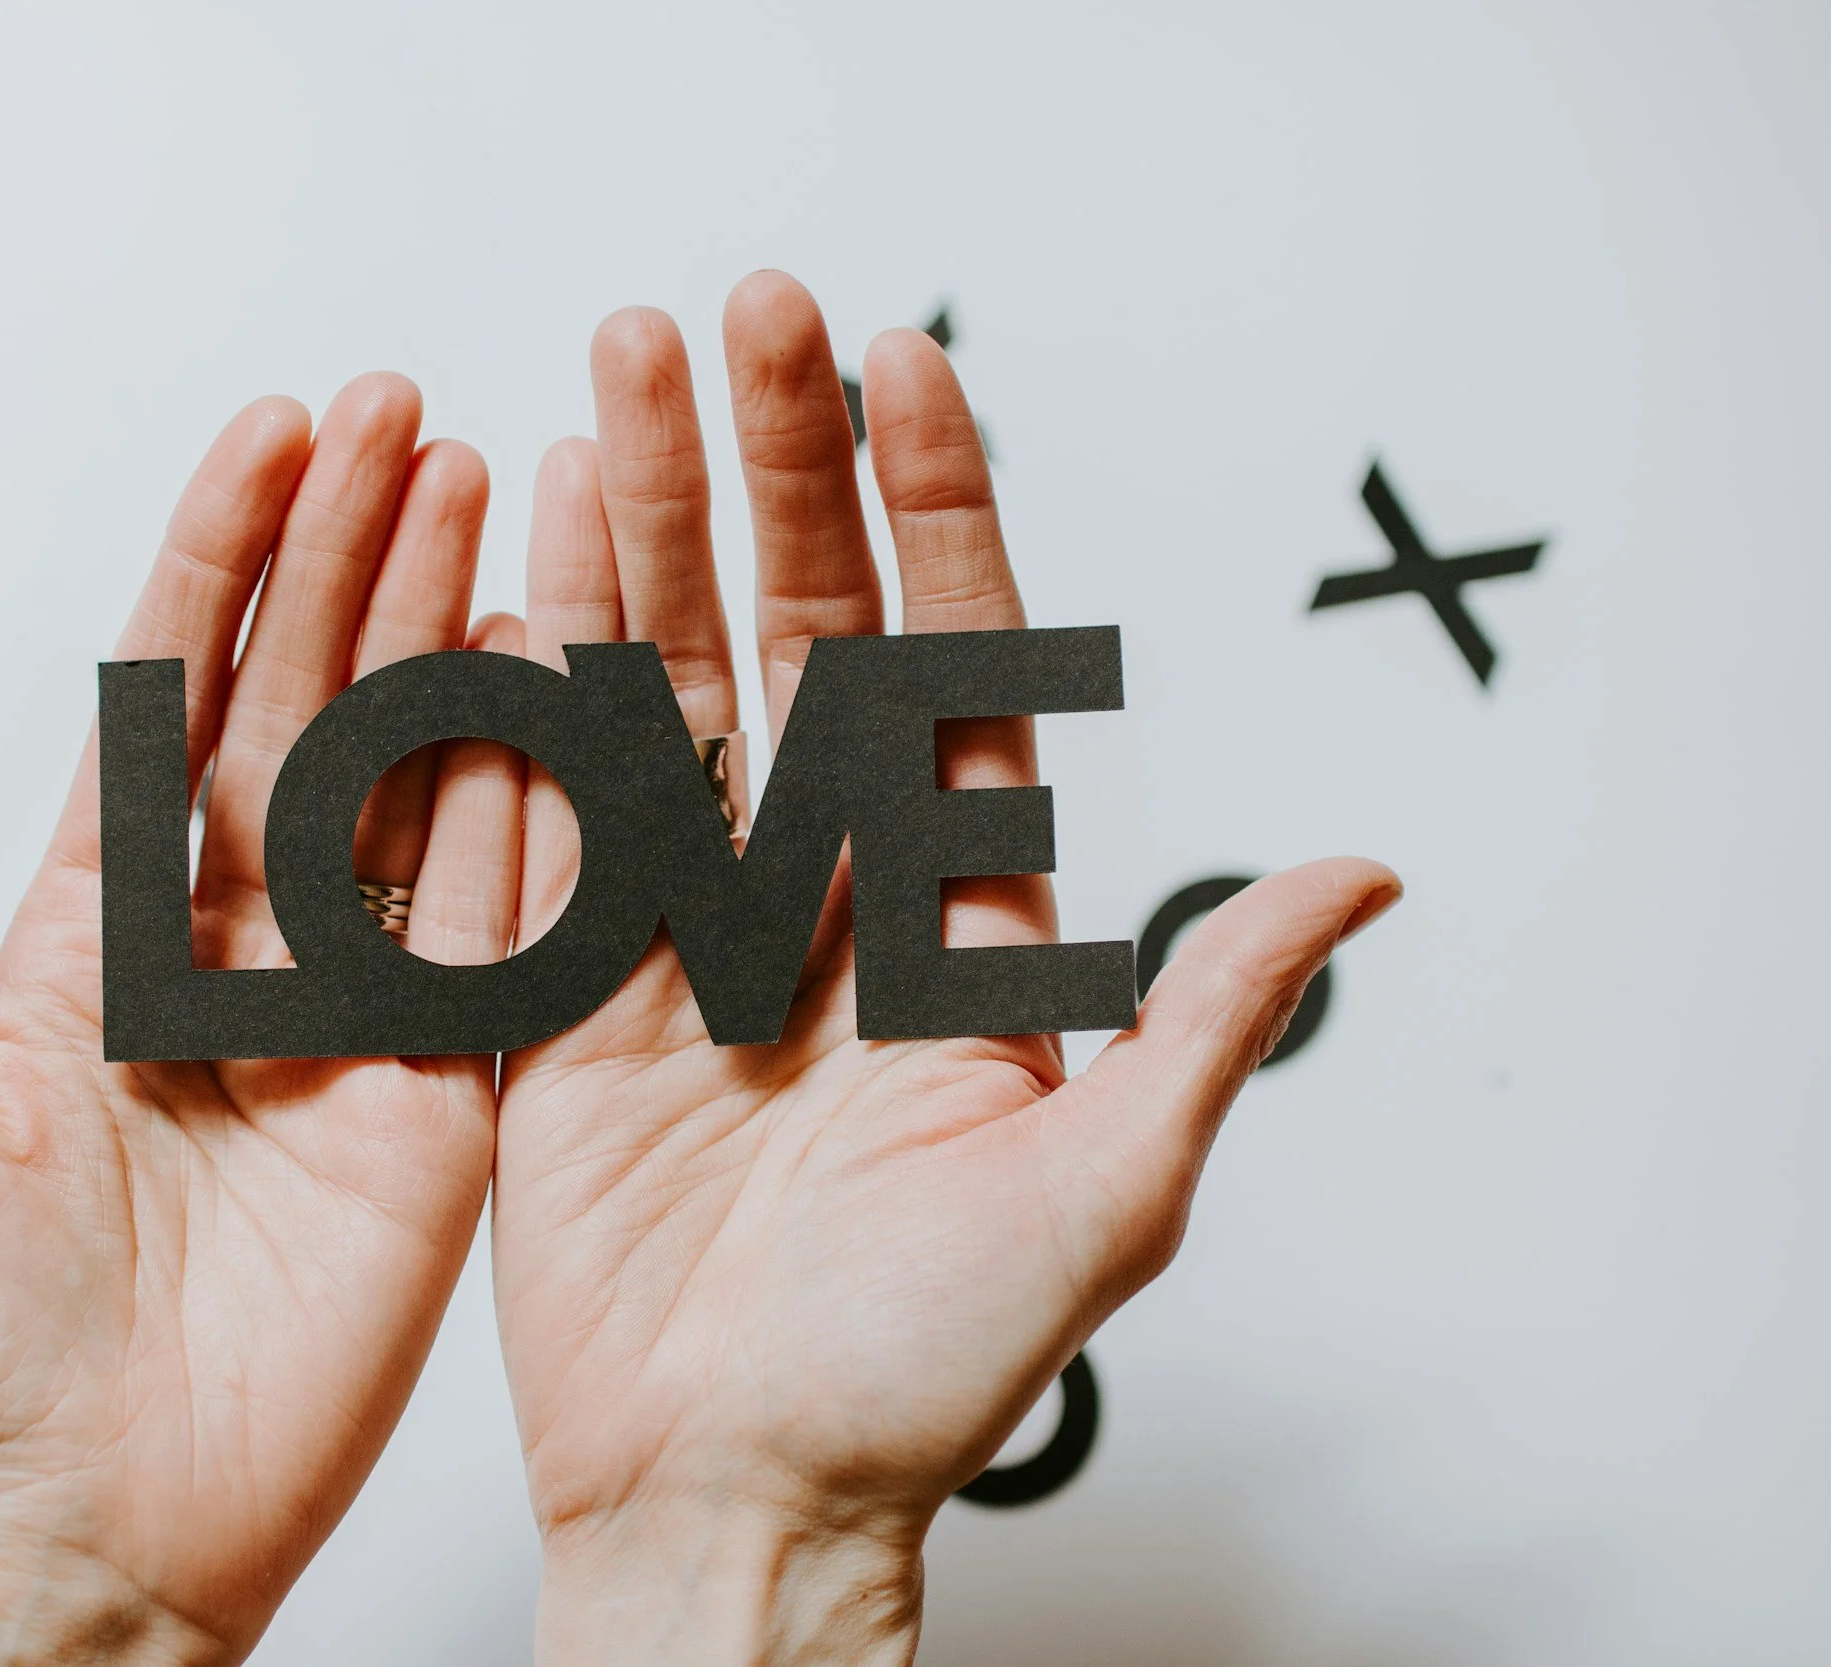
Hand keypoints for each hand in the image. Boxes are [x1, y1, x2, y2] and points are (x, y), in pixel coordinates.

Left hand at [0, 378, 526, 1665]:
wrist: (76, 1532)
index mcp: (96, 936)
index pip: (168, 699)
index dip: (219, 560)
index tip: (272, 438)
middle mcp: (235, 953)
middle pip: (307, 708)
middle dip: (353, 555)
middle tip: (406, 421)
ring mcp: (350, 1017)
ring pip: (410, 787)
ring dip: (449, 637)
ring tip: (491, 496)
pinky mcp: (442, 1099)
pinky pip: (499, 930)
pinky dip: (531, 805)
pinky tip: (551, 682)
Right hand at [491, 273, 1399, 1663]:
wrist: (735, 1493)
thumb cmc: (922, 1375)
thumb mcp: (1104, 1196)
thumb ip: (1200, 1016)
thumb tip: (1356, 874)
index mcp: (954, 921)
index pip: (948, 664)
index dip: (932, 509)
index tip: (906, 363)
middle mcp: (816, 893)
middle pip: (795, 632)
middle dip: (764, 470)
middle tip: (734, 318)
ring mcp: (677, 925)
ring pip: (658, 683)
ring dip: (631, 531)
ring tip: (600, 379)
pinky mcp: (559, 986)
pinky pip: (534, 806)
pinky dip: (517, 683)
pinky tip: (502, 563)